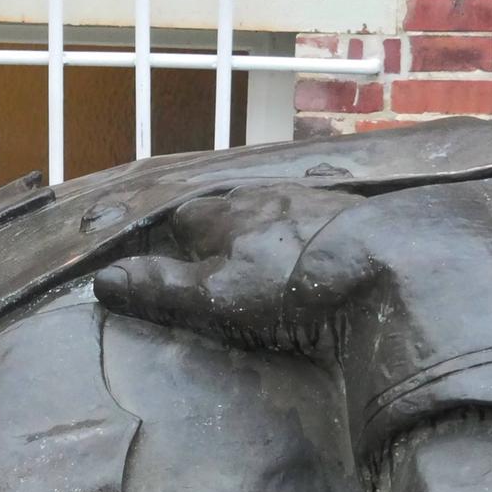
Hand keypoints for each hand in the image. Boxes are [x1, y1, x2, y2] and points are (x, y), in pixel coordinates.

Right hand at [94, 184, 359, 354]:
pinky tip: (318, 247)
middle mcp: (265, 195)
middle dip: (222, 229)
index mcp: (225, 214)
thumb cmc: (290, 287)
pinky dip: (310, 229)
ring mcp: (313, 199)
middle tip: (222, 261)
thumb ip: (161, 287)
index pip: (185, 218)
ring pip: (275, 206)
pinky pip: (319, 214)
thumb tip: (103, 280)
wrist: (388, 268)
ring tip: (266, 253)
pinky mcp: (354, 212)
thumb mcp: (215, 297)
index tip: (178, 265)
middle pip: (230, 206)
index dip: (177, 242)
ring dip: (267, 225)